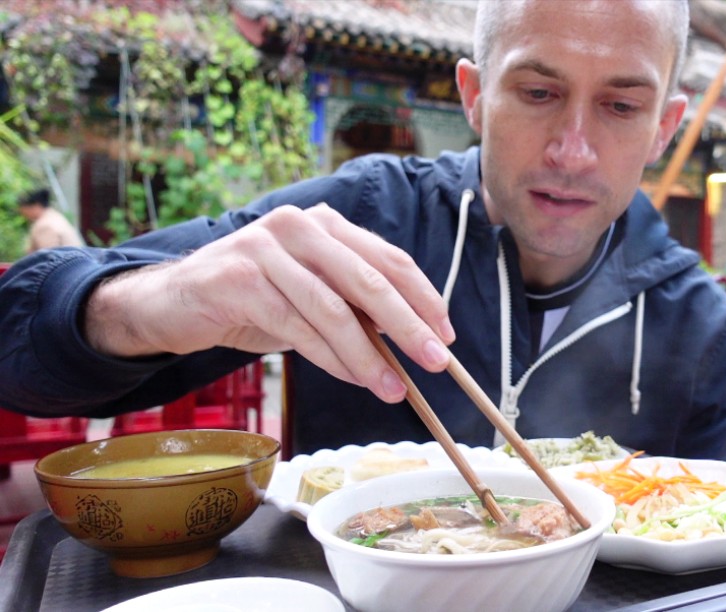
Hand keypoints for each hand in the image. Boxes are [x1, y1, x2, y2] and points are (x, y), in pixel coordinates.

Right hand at [84, 203, 455, 402]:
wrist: (172, 302)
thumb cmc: (252, 298)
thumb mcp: (310, 296)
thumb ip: (353, 306)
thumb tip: (410, 342)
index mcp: (325, 224)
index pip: (388, 259)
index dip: (423, 297)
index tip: (445, 334)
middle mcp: (299, 226)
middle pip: (369, 280)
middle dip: (409, 326)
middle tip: (435, 362)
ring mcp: (266, 249)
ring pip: (333, 309)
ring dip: (369, 355)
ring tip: (393, 388)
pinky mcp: (239, 279)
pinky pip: (297, 326)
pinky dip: (330, 358)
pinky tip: (353, 378)